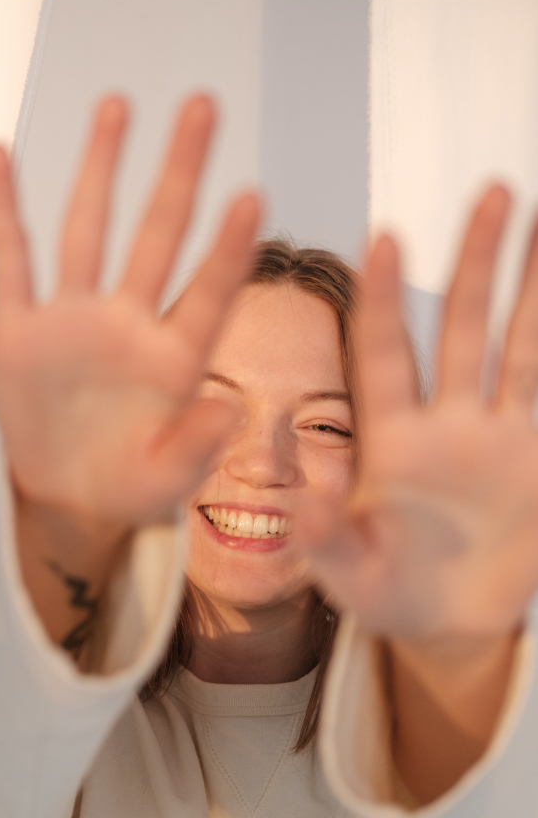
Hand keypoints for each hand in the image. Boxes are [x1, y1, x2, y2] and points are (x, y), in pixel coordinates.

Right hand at [0, 95, 260, 528]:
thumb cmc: (127, 488)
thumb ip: (196, 448)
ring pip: (89, 231)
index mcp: (173, 360)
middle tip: (202, 110)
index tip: (251, 198)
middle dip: (178, 174)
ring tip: (117, 107)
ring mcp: (75, 321)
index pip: (209, 293)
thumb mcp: (165, 482)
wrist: (68, 498)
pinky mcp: (22, 330)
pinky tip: (2, 160)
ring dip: (100, 170)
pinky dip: (4, 212)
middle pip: (158, 235)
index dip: (227, 249)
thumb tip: (229, 408)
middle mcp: (129, 326)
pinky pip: (12, 260)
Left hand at [294, 186, 537, 643]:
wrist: (449, 623)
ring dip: (530, 287)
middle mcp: (444, 423)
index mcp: (389, 442)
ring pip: (517, 345)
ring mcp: (496, 435)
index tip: (381, 240)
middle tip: (489, 194)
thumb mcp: (351, 576)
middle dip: (474, 263)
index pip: (383, 356)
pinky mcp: (536, 456)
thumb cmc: (387, 595)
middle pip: (459, 327)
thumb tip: (302, 509)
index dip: (381, 300)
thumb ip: (329, 542)